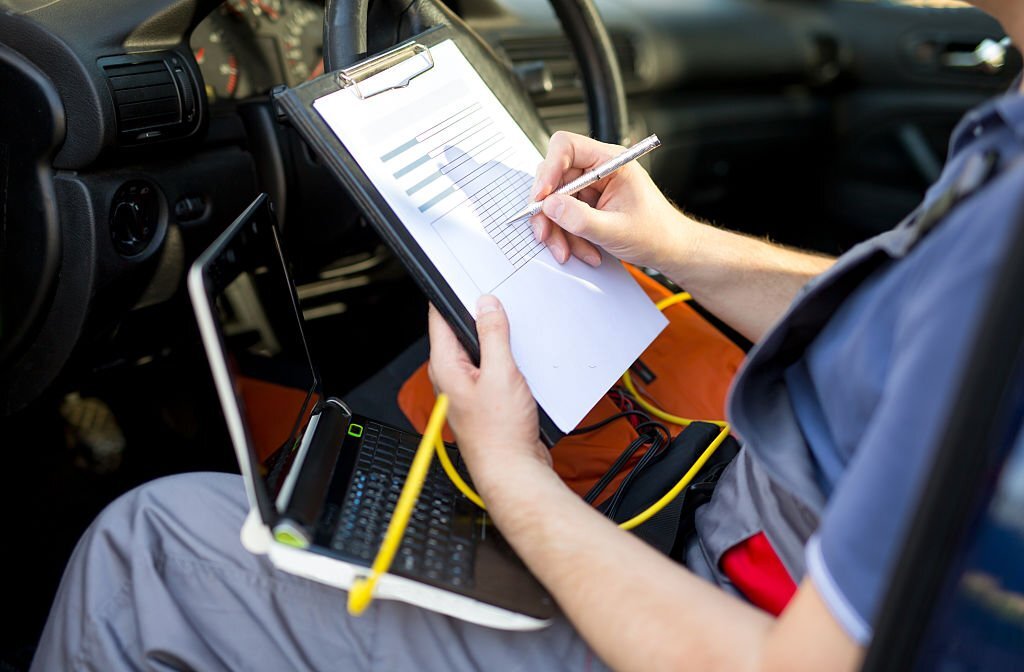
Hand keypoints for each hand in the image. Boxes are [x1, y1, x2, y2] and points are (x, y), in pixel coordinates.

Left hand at [427, 297, 551, 495]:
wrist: (513, 470)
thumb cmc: (500, 433)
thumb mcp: (501, 373)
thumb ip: (492, 336)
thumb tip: (486, 305)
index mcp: (445, 365)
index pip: (440, 317)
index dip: (452, 294)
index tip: (466, 277)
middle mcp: (450, 376)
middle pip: (460, 331)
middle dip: (479, 315)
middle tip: (501, 300)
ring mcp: (466, 388)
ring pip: (478, 350)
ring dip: (495, 340)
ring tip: (514, 332)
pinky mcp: (483, 399)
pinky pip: (490, 368)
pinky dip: (504, 360)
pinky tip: (521, 360)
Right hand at [530, 131, 691, 270]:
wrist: (671, 250)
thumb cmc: (657, 233)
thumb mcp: (616, 230)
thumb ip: (580, 218)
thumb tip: (550, 206)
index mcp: (611, 161)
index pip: (566, 147)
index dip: (548, 170)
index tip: (541, 197)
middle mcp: (598, 170)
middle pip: (554, 179)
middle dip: (549, 211)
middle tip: (546, 233)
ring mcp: (591, 188)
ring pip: (556, 202)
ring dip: (559, 231)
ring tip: (571, 251)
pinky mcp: (587, 205)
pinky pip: (565, 217)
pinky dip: (568, 236)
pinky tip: (583, 250)